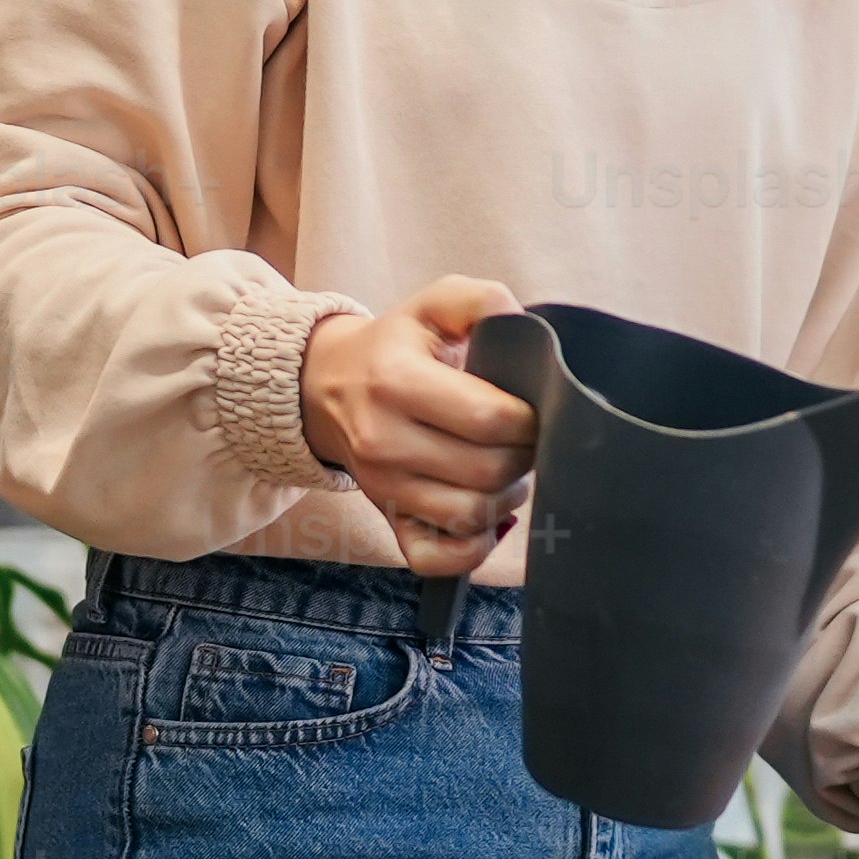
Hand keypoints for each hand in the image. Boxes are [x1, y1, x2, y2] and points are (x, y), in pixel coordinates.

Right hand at [300, 276, 535, 567]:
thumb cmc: (395, 347)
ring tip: (506, 468)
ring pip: (471, 515)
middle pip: (488, 470)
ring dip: (506, 496)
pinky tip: (486, 516)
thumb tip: (521, 325)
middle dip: (524, 456)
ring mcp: (383, 488)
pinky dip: (473, 547)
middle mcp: (384, 440)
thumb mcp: (433, 304)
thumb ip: (481, 300)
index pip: (490, 417)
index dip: (530, 418)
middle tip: (524, 438)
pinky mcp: (387, 520)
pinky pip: (436, 558)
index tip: (532, 408)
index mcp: (397, 381)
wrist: (327, 387)